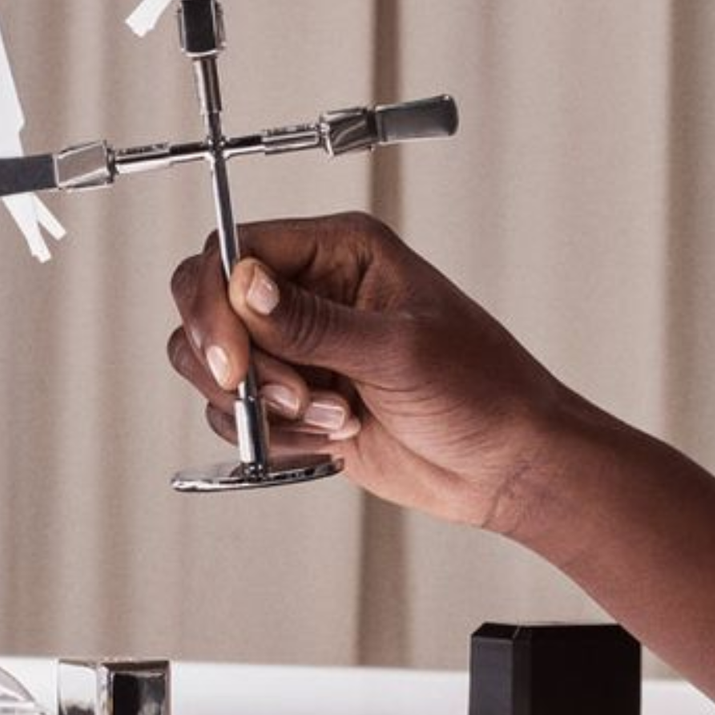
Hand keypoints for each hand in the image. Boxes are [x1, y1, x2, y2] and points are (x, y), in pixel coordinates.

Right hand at [166, 213, 584, 530]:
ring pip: (215, 364)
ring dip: (260, 406)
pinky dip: (272, 437)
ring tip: (331, 418)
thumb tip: (245, 284)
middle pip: (209, 302)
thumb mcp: (399, 350)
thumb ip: (312, 322)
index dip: (217, 302)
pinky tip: (333, 439)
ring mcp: (300, 347)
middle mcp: (311, 291)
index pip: (236, 249)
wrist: (505, 464)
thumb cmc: (482, 389)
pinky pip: (240, 414)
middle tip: (275, 397)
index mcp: (340, 251)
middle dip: (230, 359)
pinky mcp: (296, 400)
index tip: (231, 360)